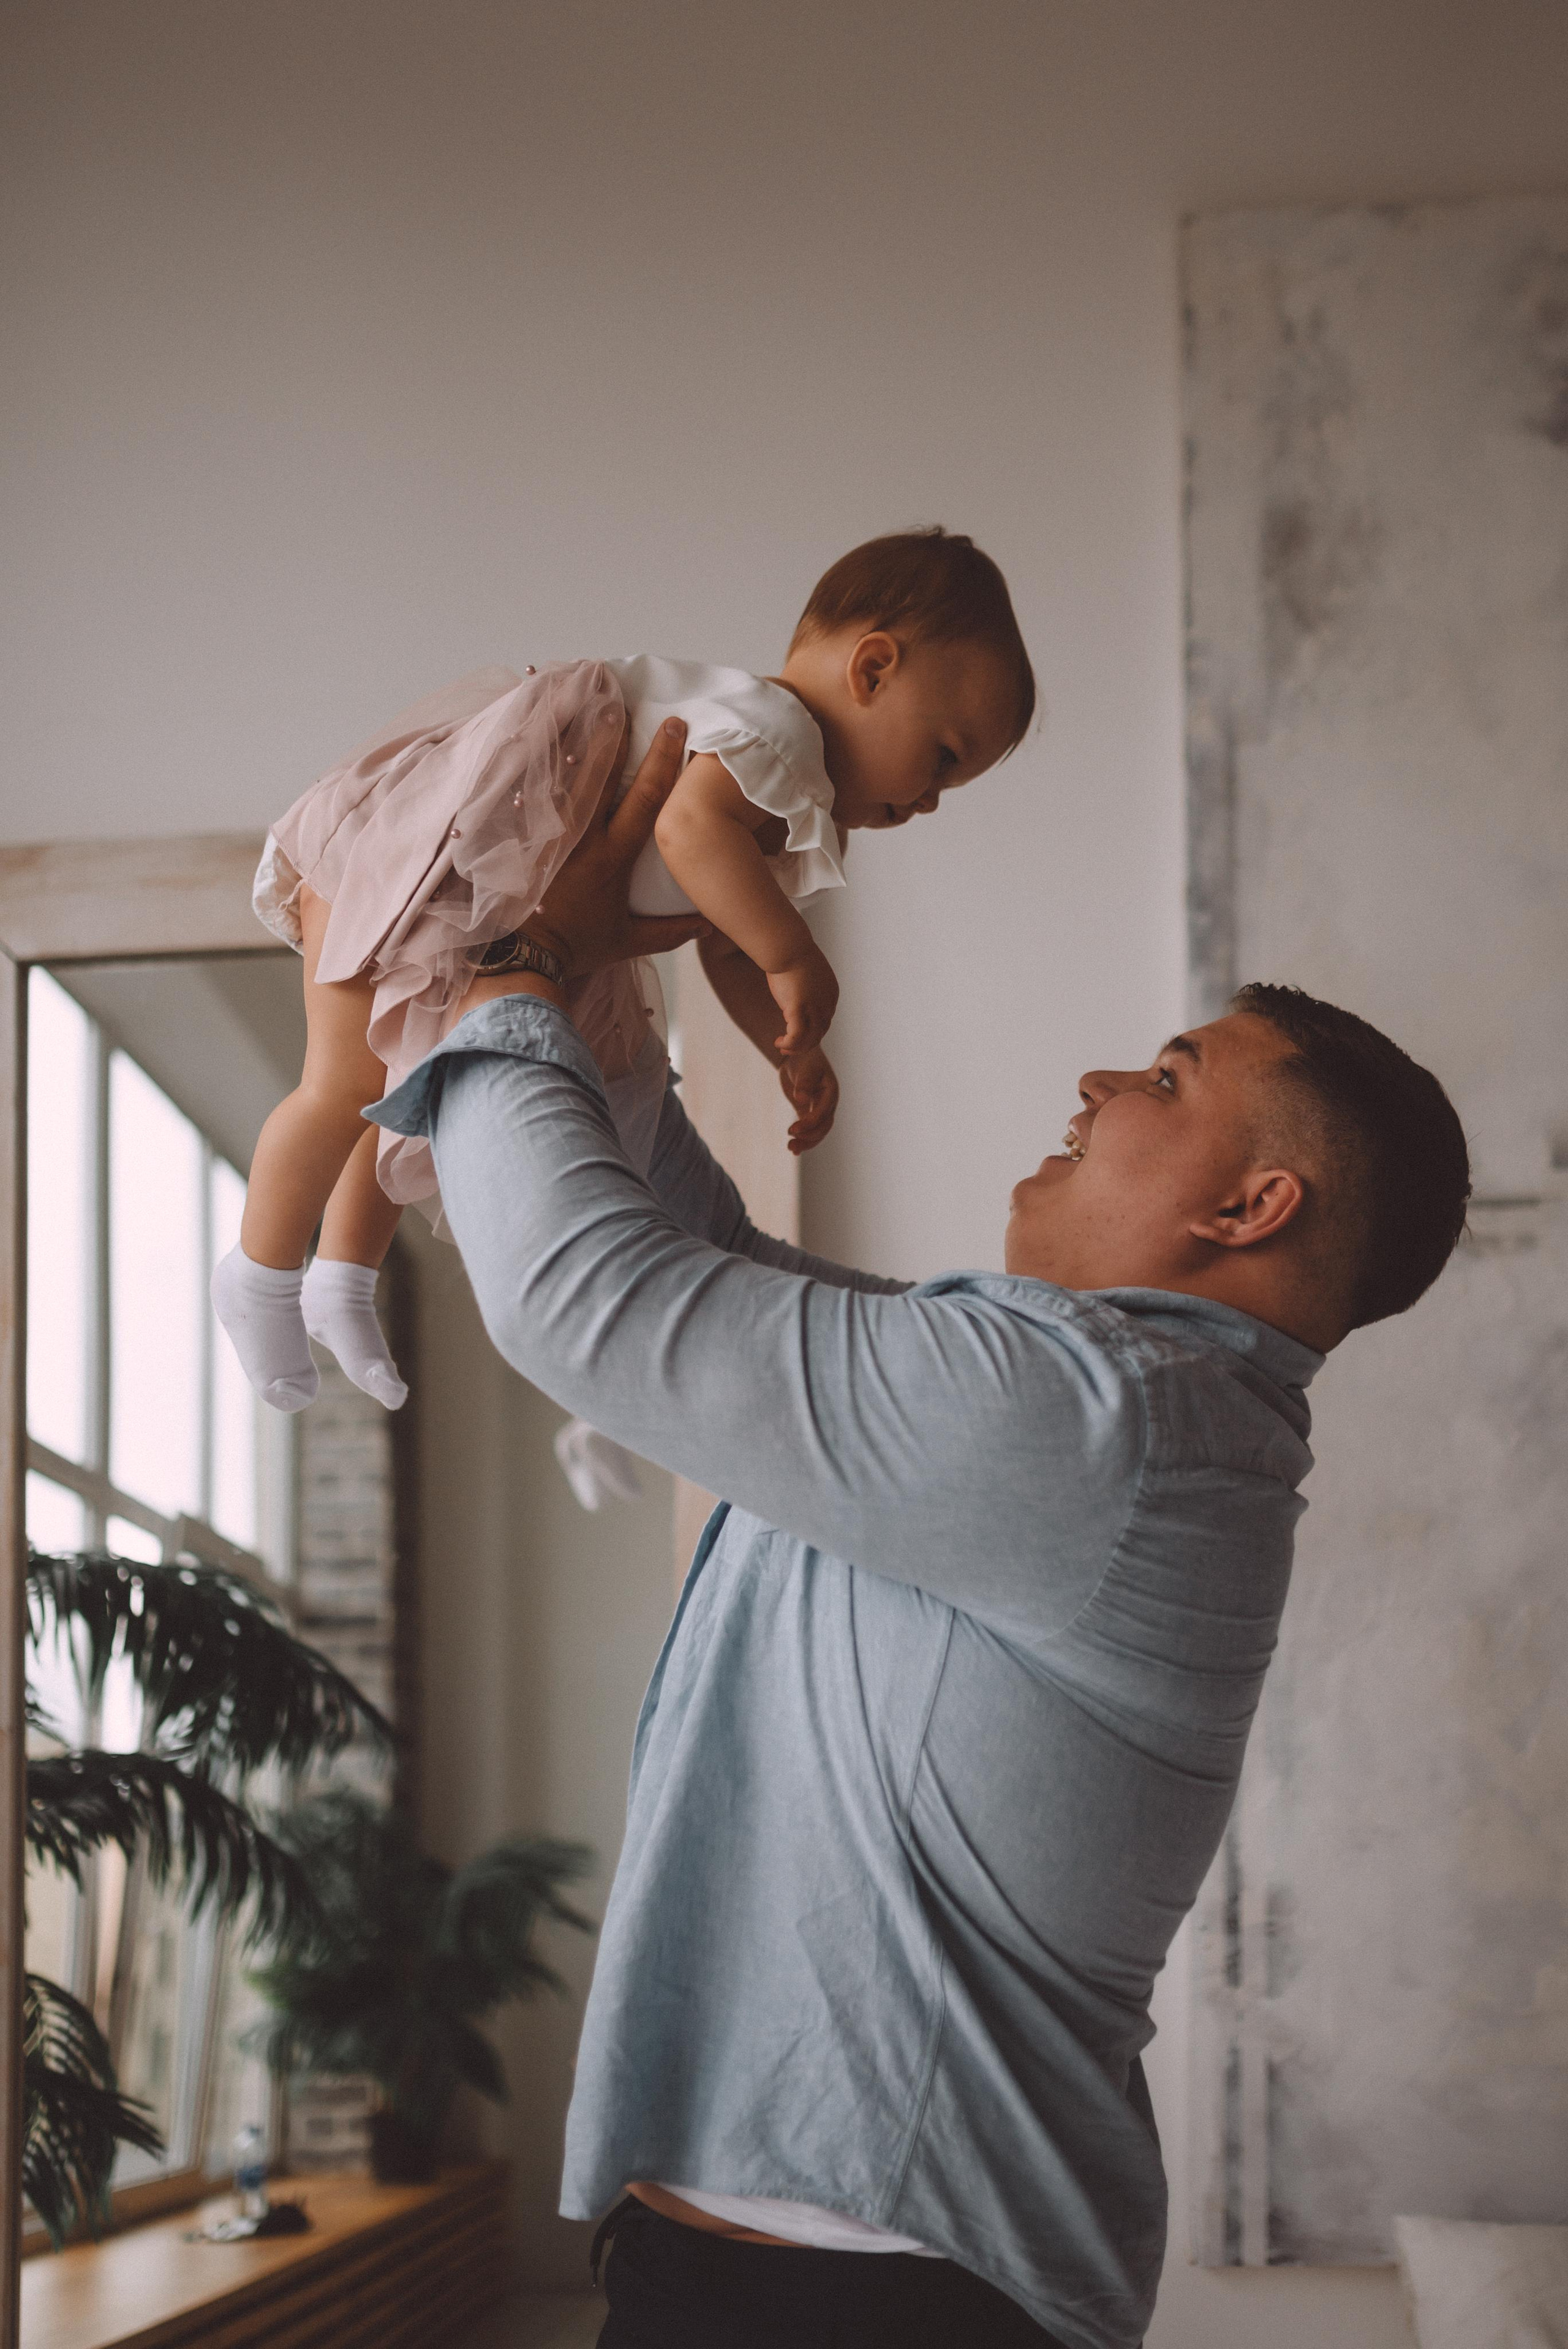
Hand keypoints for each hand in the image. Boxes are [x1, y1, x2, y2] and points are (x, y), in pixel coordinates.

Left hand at [533, 716, 710, 973]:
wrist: (522, 958)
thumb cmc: (576, 947)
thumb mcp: (627, 941)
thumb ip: (670, 931)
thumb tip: (710, 923)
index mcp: (614, 856)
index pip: (646, 798)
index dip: (662, 759)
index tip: (674, 726)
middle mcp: (581, 837)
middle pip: (598, 773)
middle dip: (610, 734)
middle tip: (615, 698)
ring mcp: (547, 834)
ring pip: (560, 777)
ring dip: (568, 740)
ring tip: (571, 703)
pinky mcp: (519, 838)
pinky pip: (523, 792)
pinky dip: (526, 765)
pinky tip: (526, 738)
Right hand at [767, 944, 838, 1055]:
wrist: (788, 946)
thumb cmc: (792, 952)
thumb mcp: (805, 970)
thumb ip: (804, 984)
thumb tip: (794, 989)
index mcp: (831, 993)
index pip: (825, 1020)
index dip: (811, 1030)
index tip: (795, 1032)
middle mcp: (827, 1004)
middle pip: (820, 1033)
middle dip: (804, 1043)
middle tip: (788, 1046)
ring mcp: (815, 1008)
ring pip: (811, 1039)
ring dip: (796, 1047)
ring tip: (782, 1047)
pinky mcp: (800, 1010)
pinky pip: (797, 1037)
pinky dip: (789, 1044)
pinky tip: (779, 1042)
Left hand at [780, 1047, 838, 1154]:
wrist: (798, 1054)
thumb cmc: (804, 1057)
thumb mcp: (805, 1068)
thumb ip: (804, 1083)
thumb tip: (801, 1099)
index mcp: (831, 1092)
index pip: (823, 1113)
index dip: (809, 1123)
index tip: (793, 1129)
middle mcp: (828, 1104)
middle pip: (823, 1127)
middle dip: (809, 1137)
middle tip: (790, 1142)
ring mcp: (819, 1109)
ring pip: (818, 1132)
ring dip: (806, 1142)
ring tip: (791, 1149)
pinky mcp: (808, 1112)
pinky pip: (809, 1130)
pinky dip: (803, 1139)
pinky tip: (793, 1148)